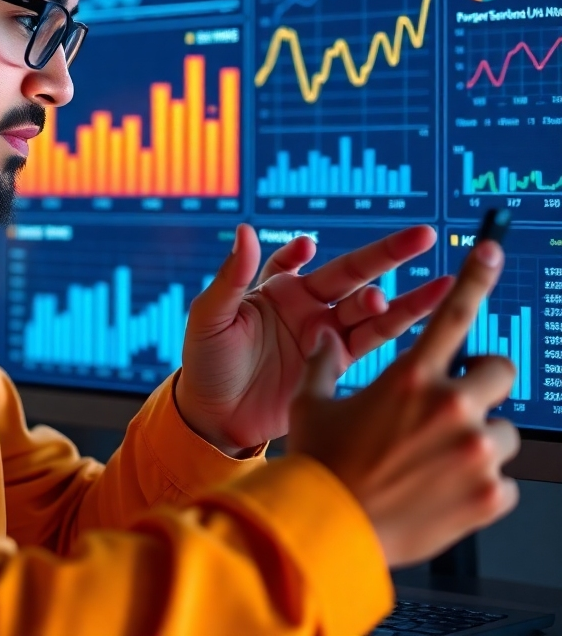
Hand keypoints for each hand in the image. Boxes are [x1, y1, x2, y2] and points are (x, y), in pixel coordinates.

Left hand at [175, 223, 450, 453]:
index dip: (304, 251)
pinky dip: (394, 335)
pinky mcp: (337, 367)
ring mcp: (326, 337)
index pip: (301, 259)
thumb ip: (232, 277)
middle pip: (353, 276)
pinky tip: (417, 324)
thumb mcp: (211, 316)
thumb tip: (244, 229)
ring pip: (372, 312)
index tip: (310, 247)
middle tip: (422, 236)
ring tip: (440, 288)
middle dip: (387, 256)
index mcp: (277, 289)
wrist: (215, 417)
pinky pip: (372, 347)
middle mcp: (307, 307)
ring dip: (402, 301)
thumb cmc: (206, 362)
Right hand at [288, 239, 518, 566]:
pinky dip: (479, 485)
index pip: (453, 313)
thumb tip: (324, 336)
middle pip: (500, 370)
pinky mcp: (490, 497)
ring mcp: (475, 454)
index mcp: (410, 378)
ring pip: (504, 431)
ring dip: (478, 440)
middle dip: (481, 381)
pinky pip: (504, 481)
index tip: (490, 251)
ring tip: (438, 460)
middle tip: (456, 399)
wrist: (330, 532)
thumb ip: (324, 363)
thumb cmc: (319, 464)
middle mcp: (450, 409)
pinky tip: (442, 492)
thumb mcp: (311, 404)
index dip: (474, 276)